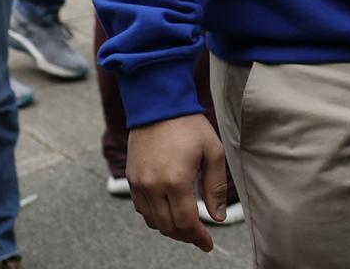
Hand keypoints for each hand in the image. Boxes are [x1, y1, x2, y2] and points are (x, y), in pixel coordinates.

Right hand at [127, 113, 230, 252]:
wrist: (158, 106)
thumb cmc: (189, 126)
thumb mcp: (212, 152)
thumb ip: (216, 187)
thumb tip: (218, 216)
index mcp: (176, 181)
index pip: (186, 223)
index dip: (198, 238)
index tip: (207, 244)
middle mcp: (153, 186)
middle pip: (168, 227)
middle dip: (186, 235)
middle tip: (200, 235)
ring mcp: (139, 184)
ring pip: (153, 221)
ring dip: (170, 228)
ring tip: (187, 225)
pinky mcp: (131, 179)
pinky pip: (142, 209)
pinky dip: (156, 216)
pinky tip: (169, 210)